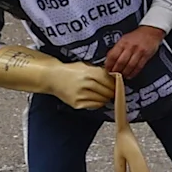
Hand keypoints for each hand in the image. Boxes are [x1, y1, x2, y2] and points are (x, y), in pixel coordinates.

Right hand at [0, 48, 114, 109]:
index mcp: (92, 73)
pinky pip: (94, 105)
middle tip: (113, 92)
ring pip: (103, 100)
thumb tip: (117, 78)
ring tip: (103, 95)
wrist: (52, 77)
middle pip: (109, 92)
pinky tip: (95, 98)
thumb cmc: (71, 70)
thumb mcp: (88, 66)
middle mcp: (87, 84)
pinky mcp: (77, 103)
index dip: (117, 85)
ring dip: (105, 98)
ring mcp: (81, 94)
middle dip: (112, 92)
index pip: (112, 82)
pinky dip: (98, 103)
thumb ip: (101, 72)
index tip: (119, 86)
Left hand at [104, 25, 165, 77]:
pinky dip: (133, 73)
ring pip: (130, 66)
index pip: (113, 56)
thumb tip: (108, 60)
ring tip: (121, 76)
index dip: (109, 65)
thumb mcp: (123, 39)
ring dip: (124, 73)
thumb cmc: (137, 36)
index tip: (107, 70)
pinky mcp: (146, 55)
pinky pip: (139, 66)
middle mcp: (130, 47)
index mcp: (123, 42)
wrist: (151, 31)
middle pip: (121, 62)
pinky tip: (130, 75)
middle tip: (113, 75)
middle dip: (116, 71)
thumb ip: (116, 49)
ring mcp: (139, 51)